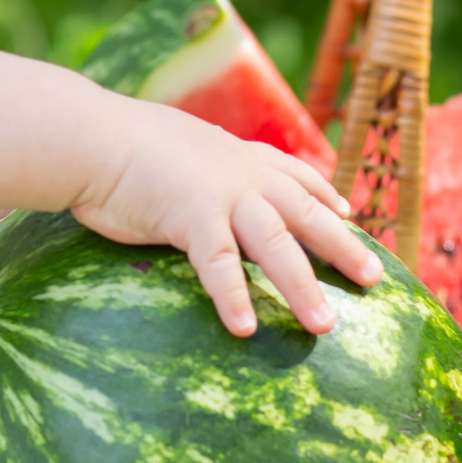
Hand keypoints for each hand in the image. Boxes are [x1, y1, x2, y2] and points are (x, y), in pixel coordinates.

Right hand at [69, 101, 382, 336]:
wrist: (86, 134)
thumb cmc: (112, 142)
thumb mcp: (169, 145)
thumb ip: (189, 163)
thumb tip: (181, 175)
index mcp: (233, 154)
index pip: (291, 172)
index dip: (322, 192)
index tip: (347, 209)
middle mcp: (239, 172)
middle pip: (304, 213)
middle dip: (342, 245)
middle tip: (374, 277)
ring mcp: (221, 194)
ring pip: (276, 245)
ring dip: (303, 286)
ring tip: (325, 325)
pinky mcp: (191, 216)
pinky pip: (220, 264)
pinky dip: (234, 296)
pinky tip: (246, 328)